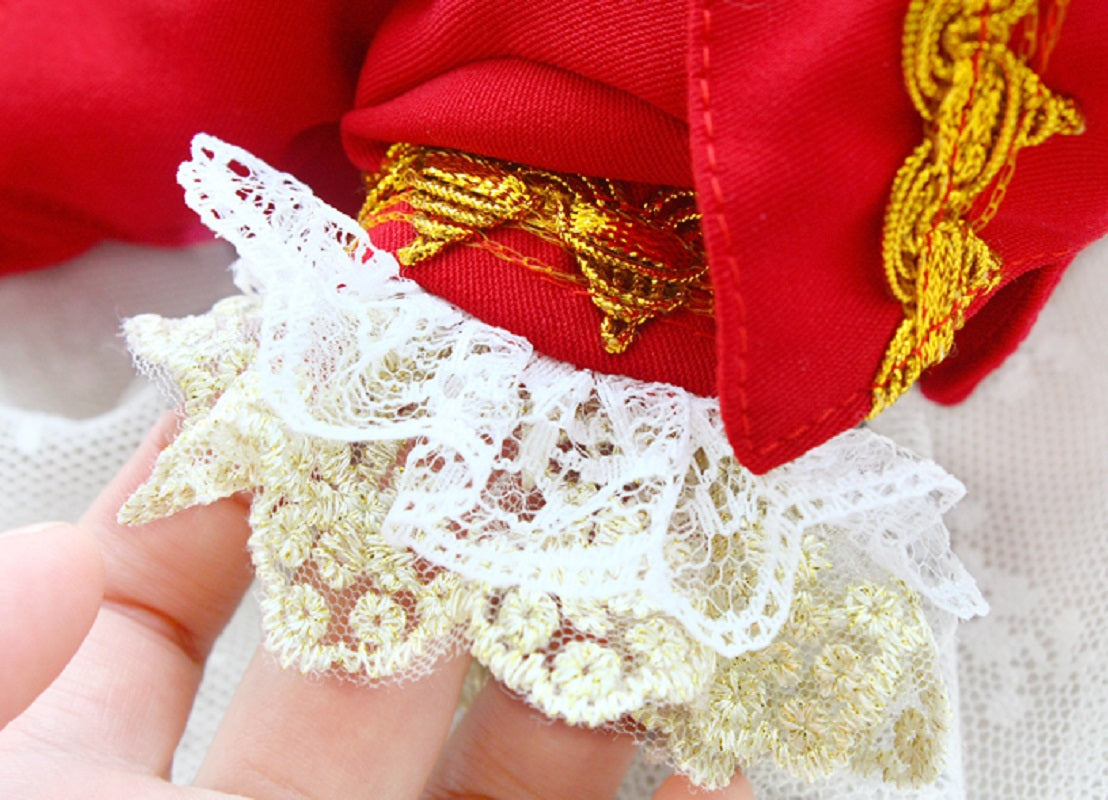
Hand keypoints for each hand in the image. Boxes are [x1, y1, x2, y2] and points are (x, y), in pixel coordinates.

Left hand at [0, 416, 753, 798]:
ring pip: (512, 763)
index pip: (177, 594)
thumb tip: (78, 545)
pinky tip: (729, 737)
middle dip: (460, 529)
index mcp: (92, 786)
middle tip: (546, 418)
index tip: (349, 365)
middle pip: (376, 654)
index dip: (254, 474)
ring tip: (661, 543)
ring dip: (590, 654)